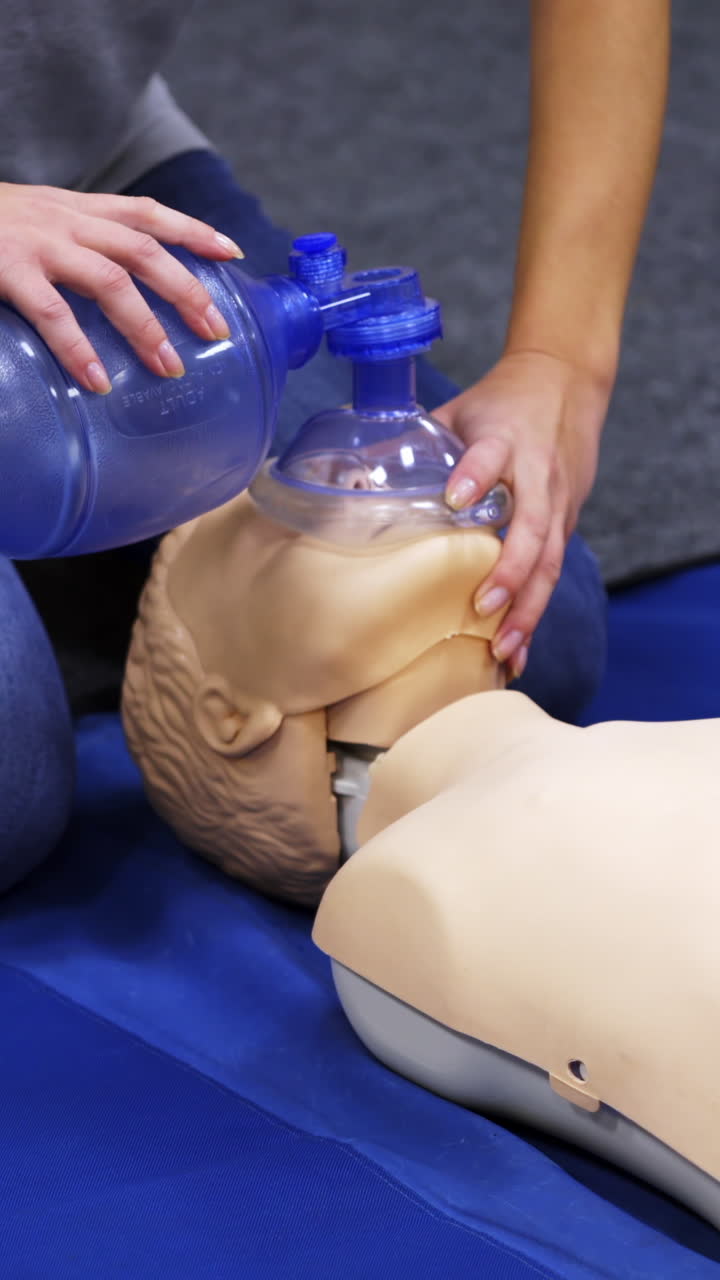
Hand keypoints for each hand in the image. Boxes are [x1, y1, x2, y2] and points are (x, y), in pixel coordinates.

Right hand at [0, 183, 244, 391]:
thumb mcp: (34, 222)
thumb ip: (75, 248)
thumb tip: (121, 295)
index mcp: (75, 208)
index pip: (148, 212)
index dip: (192, 230)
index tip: (232, 252)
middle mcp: (64, 220)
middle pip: (145, 250)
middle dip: (186, 290)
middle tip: (215, 331)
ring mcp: (37, 243)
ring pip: (111, 280)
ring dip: (145, 326)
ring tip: (169, 366)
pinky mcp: (7, 268)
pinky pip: (52, 312)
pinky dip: (78, 348)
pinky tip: (97, 380)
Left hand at [434, 350, 610, 678]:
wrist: (567, 381)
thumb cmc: (502, 402)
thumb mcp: (458, 410)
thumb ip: (416, 442)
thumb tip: (352, 481)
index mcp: (504, 439)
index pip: (491, 456)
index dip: (475, 475)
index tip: (456, 498)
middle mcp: (538, 475)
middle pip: (533, 527)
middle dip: (510, 571)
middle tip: (483, 606)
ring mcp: (558, 503)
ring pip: (550, 562)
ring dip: (528, 608)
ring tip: (504, 650)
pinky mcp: (567, 525)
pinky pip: (551, 573)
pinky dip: (534, 612)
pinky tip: (518, 650)